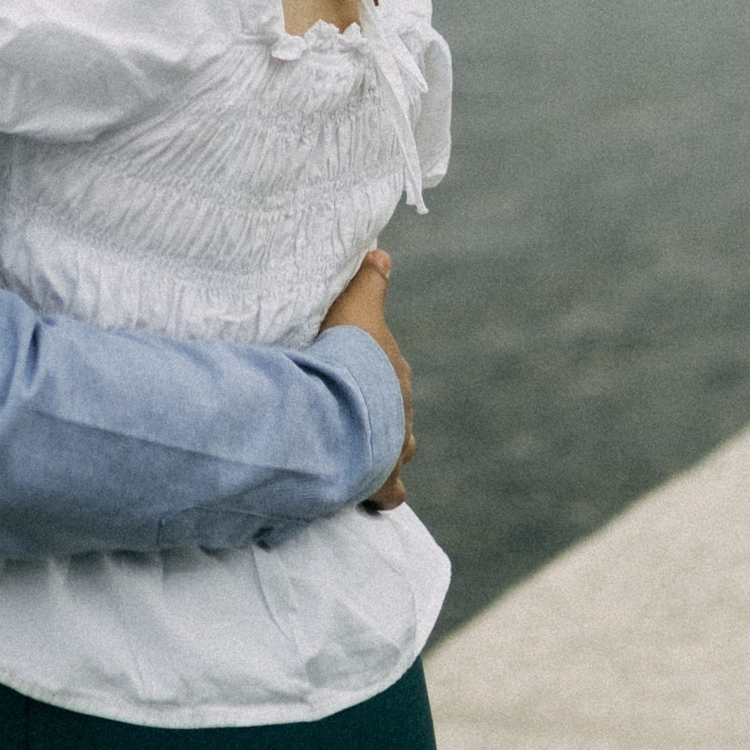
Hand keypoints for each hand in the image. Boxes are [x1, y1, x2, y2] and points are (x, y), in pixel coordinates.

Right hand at [319, 247, 414, 510]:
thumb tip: (383, 253)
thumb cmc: (348, 356)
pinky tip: (366, 496)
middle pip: (397, 414)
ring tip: (356, 453)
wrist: (347, 407)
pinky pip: (389, 495)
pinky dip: (380, 495)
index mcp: (395, 374)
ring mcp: (395, 449)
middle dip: (379, 416)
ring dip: (381, 452)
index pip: (390, 374)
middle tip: (350, 415)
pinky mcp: (383, 482)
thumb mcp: (357, 306)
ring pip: (398, 452)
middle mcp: (402, 413)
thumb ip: (369, 282)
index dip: (372, 375)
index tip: (353, 377)